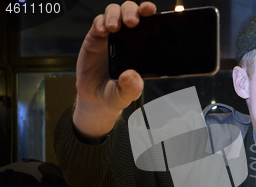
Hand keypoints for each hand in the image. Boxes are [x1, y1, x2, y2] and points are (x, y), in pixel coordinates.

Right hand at [73, 1, 156, 137]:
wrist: (96, 98)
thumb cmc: (116, 93)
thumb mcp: (127, 94)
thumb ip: (132, 86)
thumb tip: (130, 75)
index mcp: (142, 47)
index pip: (149, 24)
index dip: (150, 14)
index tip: (152, 11)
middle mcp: (128, 38)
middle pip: (131, 11)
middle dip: (132, 11)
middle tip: (132, 21)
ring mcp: (111, 36)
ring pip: (115, 12)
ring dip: (115, 15)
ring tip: (114, 27)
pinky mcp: (95, 37)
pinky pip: (98, 22)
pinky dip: (101, 22)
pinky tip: (103, 31)